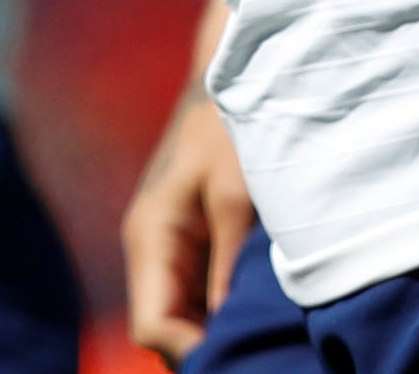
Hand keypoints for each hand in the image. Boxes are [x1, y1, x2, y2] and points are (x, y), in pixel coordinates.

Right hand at [123, 83, 255, 367]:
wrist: (236, 73)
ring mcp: (171, 247)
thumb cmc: (233, 126)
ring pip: (184, 313)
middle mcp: (151, 250)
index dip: (192, 351)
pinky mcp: (194, 240)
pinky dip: (226, 306)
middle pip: (167, 327)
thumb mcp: (237, 194)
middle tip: (262, 353)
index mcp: (150, 238)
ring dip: (218, 328)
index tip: (239, 358)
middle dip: (207, 345)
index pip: (153, 325)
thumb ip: (230, 264)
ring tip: (267, 337)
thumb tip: (228, 326)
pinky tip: (263, 310)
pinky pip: (202, 291)